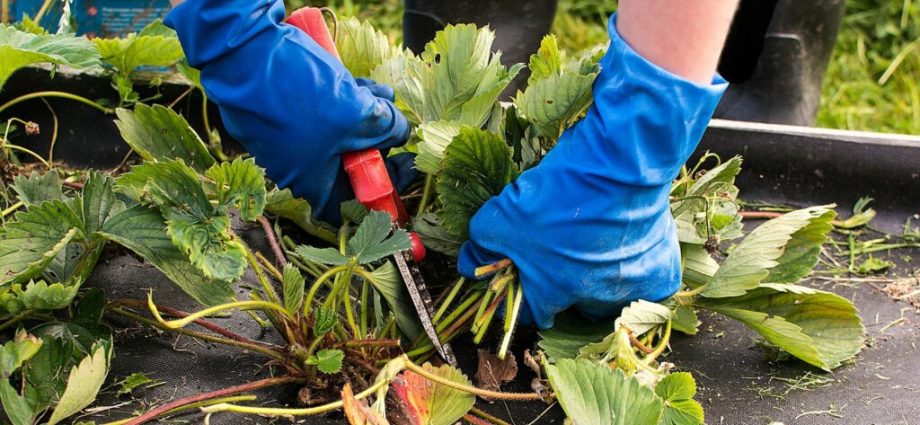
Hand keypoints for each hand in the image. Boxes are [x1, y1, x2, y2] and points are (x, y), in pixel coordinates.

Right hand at [165, 0, 414, 222]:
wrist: (244, 52)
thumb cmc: (298, 94)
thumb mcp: (357, 114)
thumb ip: (386, 128)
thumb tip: (400, 131)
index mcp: (310, 181)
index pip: (351, 203)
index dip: (382, 191)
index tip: (403, 170)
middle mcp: (296, 165)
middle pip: (348, 165)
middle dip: (378, 143)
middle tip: (398, 125)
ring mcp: (287, 137)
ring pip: (338, 134)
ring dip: (366, 117)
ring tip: (386, 97)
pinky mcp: (283, 111)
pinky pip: (322, 115)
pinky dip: (344, 102)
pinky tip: (365, 86)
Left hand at [457, 14, 728, 328]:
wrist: (622, 165)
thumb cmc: (560, 191)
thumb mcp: (502, 214)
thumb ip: (482, 243)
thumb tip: (468, 264)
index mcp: (551, 290)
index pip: (530, 312)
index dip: (521, 296)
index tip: (521, 279)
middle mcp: (591, 298)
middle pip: (572, 305)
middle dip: (563, 286)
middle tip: (562, 255)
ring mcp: (629, 289)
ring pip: (611, 299)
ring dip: (601, 282)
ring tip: (596, 251)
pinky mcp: (660, 274)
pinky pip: (649, 288)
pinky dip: (641, 273)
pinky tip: (630, 250)